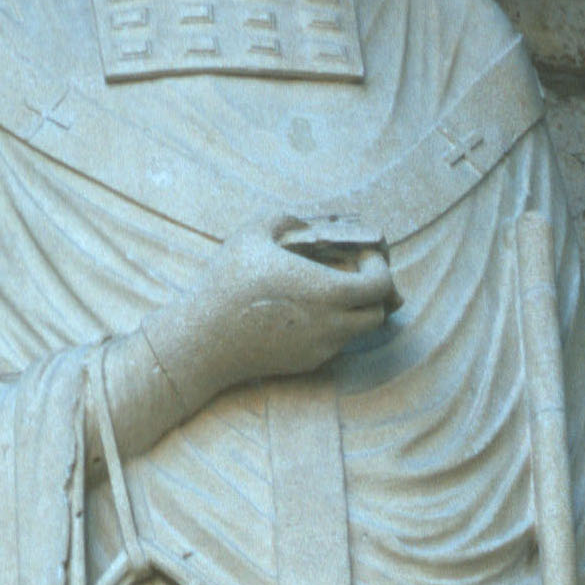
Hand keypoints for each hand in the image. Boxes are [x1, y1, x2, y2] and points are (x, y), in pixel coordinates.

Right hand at [149, 214, 396, 411]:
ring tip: (329, 290)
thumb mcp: (255, 232)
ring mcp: (320, 349)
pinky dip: (333, 327)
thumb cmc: (228, 282)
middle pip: (379, 313)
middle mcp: (331, 326)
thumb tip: (310, 225)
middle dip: (375, 293)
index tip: (363, 256)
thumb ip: (291, 219)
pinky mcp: (306, 364)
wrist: (203, 341)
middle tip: (356, 274)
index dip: (380, 267)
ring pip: (358, 331)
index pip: (381, 285)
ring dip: (354, 310)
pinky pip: (334, 344)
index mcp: (326, 292)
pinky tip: (307, 311)